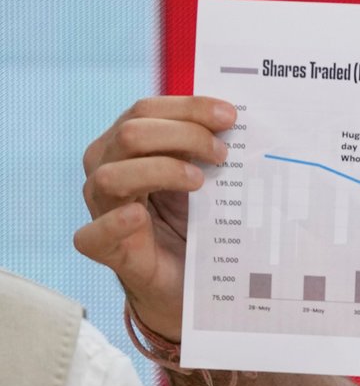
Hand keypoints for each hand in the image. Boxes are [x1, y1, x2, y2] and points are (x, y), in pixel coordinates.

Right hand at [74, 96, 235, 340]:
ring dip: (160, 171)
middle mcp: (106, 169)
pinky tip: (138, 216)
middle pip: (131, 134)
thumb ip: (210, 149)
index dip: (188, 108)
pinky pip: (92, 234)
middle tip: (222, 154)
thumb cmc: (192, 219)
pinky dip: (115, 223)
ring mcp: (101, 208)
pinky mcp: (104, 248)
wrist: (186, 277)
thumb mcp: (204, 178)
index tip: (230, 115)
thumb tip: (240, 121)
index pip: (146, 110)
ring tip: (199, 181)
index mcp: (126, 145)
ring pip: (113, 175)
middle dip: (183, 135)